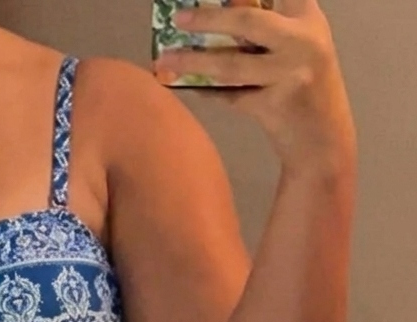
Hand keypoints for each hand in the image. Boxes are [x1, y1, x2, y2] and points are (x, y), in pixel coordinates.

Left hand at [153, 0, 355, 174]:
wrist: (323, 138)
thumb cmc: (303, 85)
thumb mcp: (297, 45)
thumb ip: (267, 28)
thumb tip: (210, 16)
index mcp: (308, 18)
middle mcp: (303, 41)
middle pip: (248, 20)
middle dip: (209, 17)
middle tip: (178, 18)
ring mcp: (291, 74)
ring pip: (232, 64)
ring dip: (193, 62)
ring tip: (165, 59)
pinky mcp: (276, 106)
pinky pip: (230, 96)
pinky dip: (206, 90)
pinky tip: (185, 86)